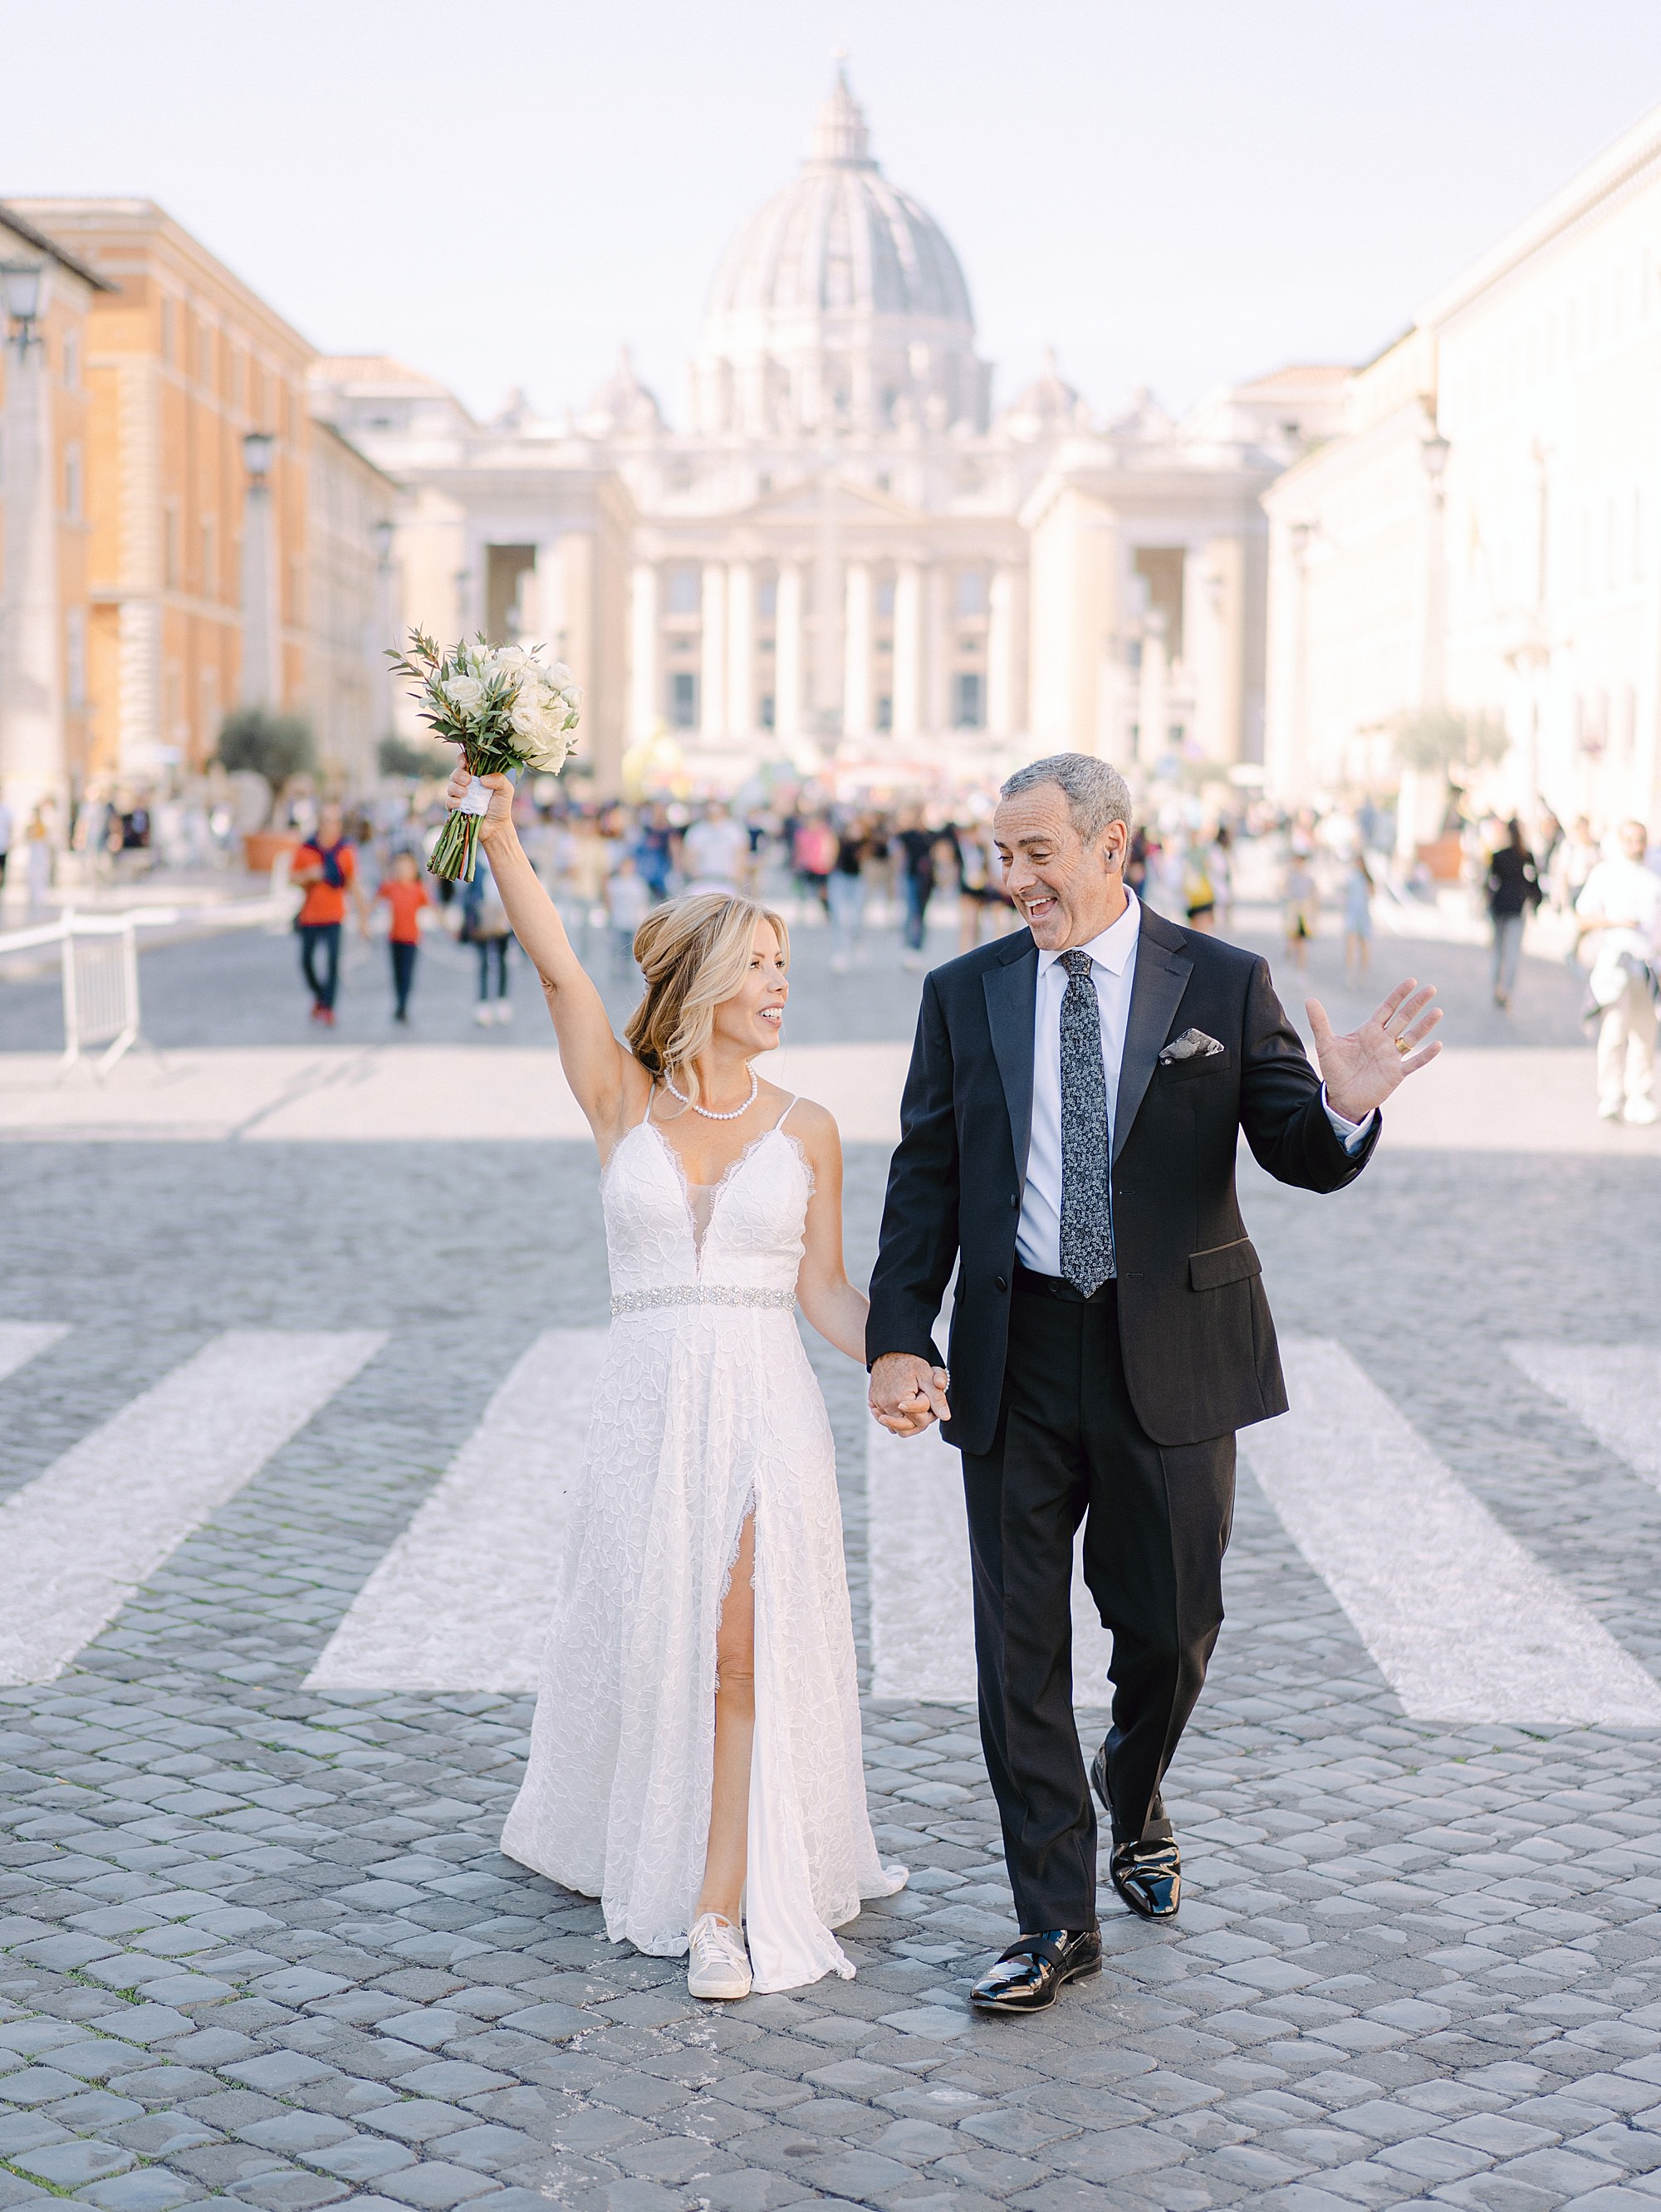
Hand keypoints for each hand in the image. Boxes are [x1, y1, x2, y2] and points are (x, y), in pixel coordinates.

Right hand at [447, 767, 514, 844]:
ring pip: (450, 786)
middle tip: (468, 781)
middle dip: (459, 775)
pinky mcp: (455, 808)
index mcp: (477, 776)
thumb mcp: (506, 789)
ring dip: (455, 788)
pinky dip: (452, 801)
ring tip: (465, 793)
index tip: (465, 764)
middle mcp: (467, 784)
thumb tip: (481, 779)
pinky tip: (460, 803)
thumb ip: (498, 779)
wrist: (497, 827)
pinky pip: (448, 802)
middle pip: (456, 773)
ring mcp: (460, 796)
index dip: (462, 759)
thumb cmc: (502, 806)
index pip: (465, 762)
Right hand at [869, 1352, 950, 1436]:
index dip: (929, 1413)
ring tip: (912, 1404)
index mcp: (900, 1400)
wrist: (889, 1349)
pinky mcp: (873, 1402)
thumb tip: (946, 1417)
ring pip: (894, 1427)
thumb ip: (937, 1399)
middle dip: (917, 1421)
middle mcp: (886, 1406)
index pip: (920, 1421)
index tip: (928, 1398)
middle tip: (922, 1404)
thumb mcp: (927, 1377)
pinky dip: (894, 1417)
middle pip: (906, 1429)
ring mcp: (877, 1404)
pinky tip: (901, 1405)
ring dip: (905, 1420)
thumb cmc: (910, 1362)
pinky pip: (884, 1419)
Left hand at [1307, 978, 1441, 1121]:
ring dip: (1425, 1025)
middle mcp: (1384, 1041)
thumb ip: (1320, 1023)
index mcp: (1370, 1031)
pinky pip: (1413, 1063)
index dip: (1398, 995)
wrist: (1341, 1097)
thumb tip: (1309, 999)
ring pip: (1412, 1037)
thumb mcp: (1326, 1045)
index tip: (1411, 981)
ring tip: (1438, 1011)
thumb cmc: (1336, 1070)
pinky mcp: (1396, 1073)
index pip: (1387, 1008)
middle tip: (1431, 988)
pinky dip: (1425, 1055)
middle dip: (1416, 1004)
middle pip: (1403, 1018)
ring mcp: (1392, 1056)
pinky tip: (1437, 1044)